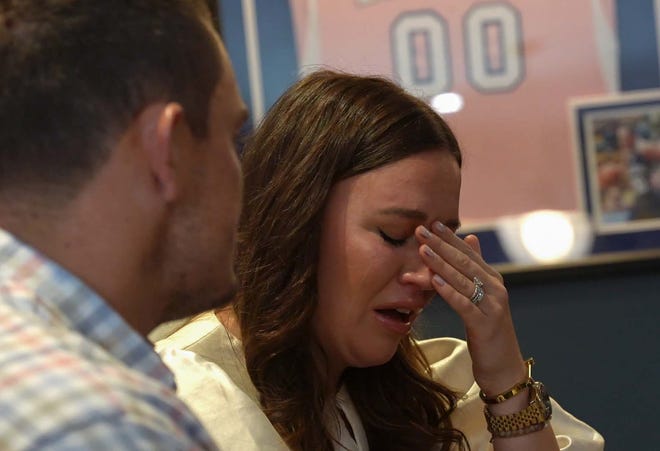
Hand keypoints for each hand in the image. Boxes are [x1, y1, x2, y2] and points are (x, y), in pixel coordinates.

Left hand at [415, 222, 526, 395]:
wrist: (503, 367)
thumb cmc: (488, 330)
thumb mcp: (482, 296)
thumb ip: (476, 268)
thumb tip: (471, 237)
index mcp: (493, 279)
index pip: (468, 253)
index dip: (450, 238)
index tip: (431, 223)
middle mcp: (495, 289)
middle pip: (464, 263)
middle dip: (441, 245)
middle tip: (421, 230)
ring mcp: (492, 306)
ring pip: (463, 280)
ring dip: (441, 264)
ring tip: (423, 250)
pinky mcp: (485, 324)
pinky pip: (464, 304)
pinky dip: (449, 291)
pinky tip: (435, 280)